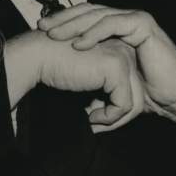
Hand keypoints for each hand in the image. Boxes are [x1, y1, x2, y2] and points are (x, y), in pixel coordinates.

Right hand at [6, 31, 145, 132]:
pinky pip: (124, 104)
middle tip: (95, 125)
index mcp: (120, 49)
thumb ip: (103, 90)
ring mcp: (123, 57)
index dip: (115, 109)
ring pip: (136, 102)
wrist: (37, 56)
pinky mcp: (116, 67)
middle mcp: (126, 50)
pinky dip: (109, 116)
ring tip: (93, 121)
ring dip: (114, 120)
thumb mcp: (86, 79)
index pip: (132, 87)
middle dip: (118, 117)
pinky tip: (91, 115)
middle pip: (138, 95)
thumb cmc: (55, 67)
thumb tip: (117, 115)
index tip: (94, 118)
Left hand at [39, 4, 175, 143]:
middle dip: (62, 19)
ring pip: (97, 15)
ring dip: (73, 24)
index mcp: (116, 29)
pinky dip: (94, 32)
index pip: (84, 18)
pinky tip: (78, 44)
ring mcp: (134, 20)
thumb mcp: (112, 83)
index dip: (62, 22)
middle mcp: (124, 20)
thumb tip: (73, 95)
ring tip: (54, 35)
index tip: (41, 33)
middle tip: (41, 29)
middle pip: (87, 12)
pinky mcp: (143, 24)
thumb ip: (94, 81)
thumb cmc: (149, 93)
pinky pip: (113, 24)